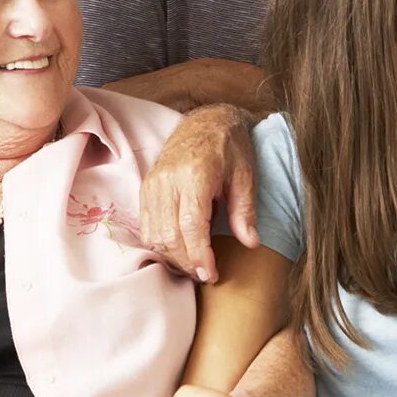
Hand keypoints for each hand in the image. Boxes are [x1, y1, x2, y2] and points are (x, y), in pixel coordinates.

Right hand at [142, 105, 258, 281]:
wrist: (206, 121)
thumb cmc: (230, 147)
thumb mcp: (246, 175)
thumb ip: (245, 210)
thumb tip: (251, 243)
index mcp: (195, 174)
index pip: (191, 225)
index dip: (200, 255)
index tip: (211, 274)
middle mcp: (168, 179)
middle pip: (169, 234)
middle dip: (187, 262)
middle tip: (206, 275)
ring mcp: (153, 183)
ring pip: (154, 233)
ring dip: (172, 256)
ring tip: (194, 266)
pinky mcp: (146, 187)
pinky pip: (146, 225)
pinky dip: (160, 243)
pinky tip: (179, 251)